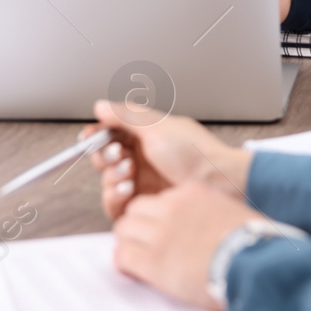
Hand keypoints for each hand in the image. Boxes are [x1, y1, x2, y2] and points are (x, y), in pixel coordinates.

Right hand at [87, 99, 250, 218]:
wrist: (218, 182)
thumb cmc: (196, 153)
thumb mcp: (157, 127)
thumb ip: (125, 116)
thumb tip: (101, 106)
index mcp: (144, 134)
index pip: (109, 133)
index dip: (97, 135)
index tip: (91, 137)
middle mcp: (141, 157)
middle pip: (104, 157)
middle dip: (104, 155)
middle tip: (117, 155)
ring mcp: (141, 182)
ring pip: (107, 180)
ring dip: (111, 175)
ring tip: (126, 172)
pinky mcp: (143, 204)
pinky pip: (116, 204)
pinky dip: (114, 196)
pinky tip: (127, 189)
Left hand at [113, 183, 261, 310]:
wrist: (254, 264)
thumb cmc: (254, 243)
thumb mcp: (233, 214)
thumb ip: (212, 213)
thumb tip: (212, 226)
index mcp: (191, 194)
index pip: (159, 199)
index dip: (157, 217)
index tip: (161, 230)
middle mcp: (171, 209)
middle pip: (135, 209)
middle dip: (136, 226)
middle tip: (142, 243)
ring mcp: (160, 234)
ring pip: (123, 229)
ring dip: (127, 243)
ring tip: (134, 257)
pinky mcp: (153, 261)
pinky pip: (123, 255)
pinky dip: (123, 263)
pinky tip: (131, 271)